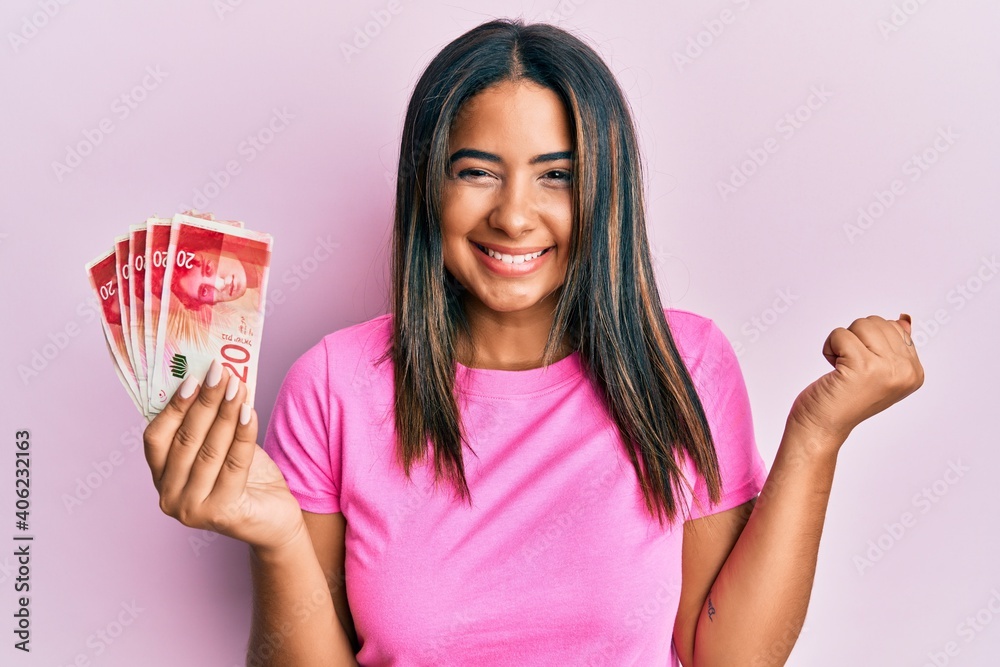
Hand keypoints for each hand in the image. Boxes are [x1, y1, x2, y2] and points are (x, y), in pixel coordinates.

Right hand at [143, 359, 304, 552]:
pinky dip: (243, 434)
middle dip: (205, 402)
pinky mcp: (221, 513)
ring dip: (225, 413)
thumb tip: (213, 380)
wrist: (274, 520)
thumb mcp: (222, 449)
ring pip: (209, 450)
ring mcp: (192, 509)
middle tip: (220, 373)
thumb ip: (209, 425)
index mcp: (161, 478)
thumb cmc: (246, 481)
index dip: (173, 406)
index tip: (193, 377)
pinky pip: (233, 464)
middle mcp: (169, 497)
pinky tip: (249, 411)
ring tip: (238, 386)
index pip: (156, 438)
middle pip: (185, 440)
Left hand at [788, 314, 924, 447]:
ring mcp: (887, 369)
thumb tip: (903, 319)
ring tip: (842, 368)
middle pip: (877, 322)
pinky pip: (840, 334)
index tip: (864, 369)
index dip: (868, 342)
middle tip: (850, 368)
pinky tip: (833, 369)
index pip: (895, 327)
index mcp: (914, 372)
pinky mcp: (863, 366)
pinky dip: (829, 347)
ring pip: (860, 325)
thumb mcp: (876, 370)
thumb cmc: (844, 399)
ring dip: (842, 342)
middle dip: (855, 339)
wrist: (821, 426)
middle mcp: (907, 372)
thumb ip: (892, 344)